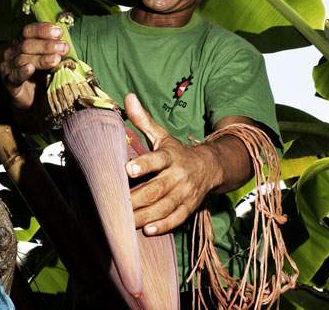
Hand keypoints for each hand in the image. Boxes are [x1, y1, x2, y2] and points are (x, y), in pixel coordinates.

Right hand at [0, 23, 69, 108]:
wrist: (34, 100)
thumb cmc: (44, 75)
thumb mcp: (52, 60)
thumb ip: (57, 51)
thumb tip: (67, 44)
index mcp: (23, 42)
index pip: (29, 31)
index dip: (43, 30)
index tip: (59, 32)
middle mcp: (13, 52)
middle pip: (27, 44)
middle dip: (47, 45)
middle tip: (63, 48)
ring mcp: (9, 66)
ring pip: (22, 59)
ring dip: (41, 59)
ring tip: (56, 60)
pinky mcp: (9, 82)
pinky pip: (14, 76)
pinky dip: (22, 71)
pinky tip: (30, 69)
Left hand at [124, 93, 222, 235]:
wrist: (210, 167)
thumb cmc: (176, 152)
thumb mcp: (162, 135)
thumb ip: (144, 119)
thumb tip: (128, 97)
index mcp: (170, 156)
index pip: (157, 159)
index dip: (144, 164)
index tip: (128, 169)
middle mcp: (179, 175)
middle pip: (158, 189)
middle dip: (138, 198)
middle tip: (118, 205)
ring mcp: (185, 193)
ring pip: (164, 207)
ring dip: (145, 216)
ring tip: (126, 222)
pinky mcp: (189, 207)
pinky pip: (177, 218)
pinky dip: (163, 225)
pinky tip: (148, 230)